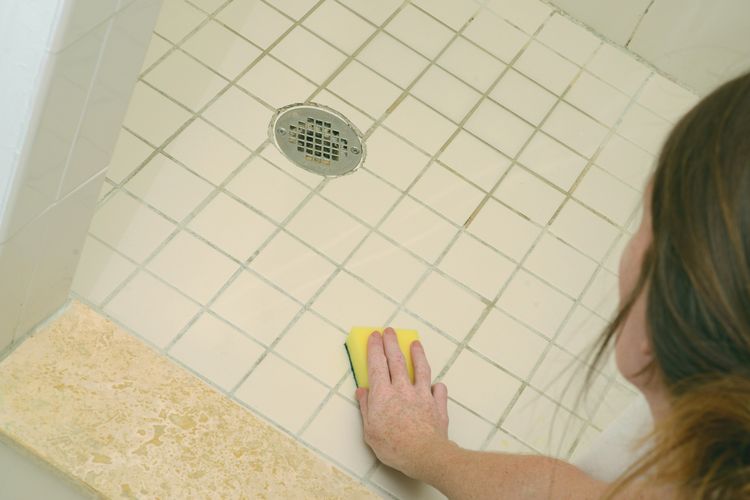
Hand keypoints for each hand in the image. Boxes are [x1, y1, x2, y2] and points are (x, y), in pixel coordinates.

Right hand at [355, 328, 454, 480]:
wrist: (424, 454)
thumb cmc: (394, 446)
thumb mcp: (370, 431)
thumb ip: (366, 408)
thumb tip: (362, 392)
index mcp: (383, 394)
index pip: (377, 364)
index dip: (375, 348)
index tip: (374, 336)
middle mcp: (403, 389)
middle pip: (397, 360)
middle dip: (392, 343)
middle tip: (389, 331)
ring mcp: (422, 395)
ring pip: (421, 368)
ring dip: (417, 354)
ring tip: (415, 344)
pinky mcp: (437, 404)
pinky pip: (438, 390)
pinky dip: (436, 385)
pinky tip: (436, 384)